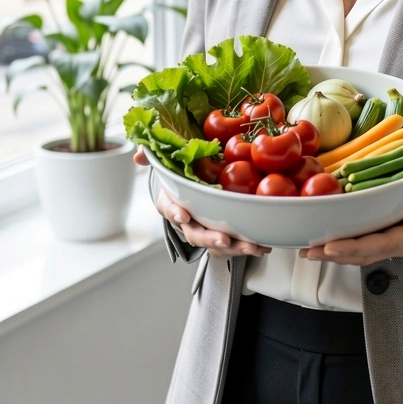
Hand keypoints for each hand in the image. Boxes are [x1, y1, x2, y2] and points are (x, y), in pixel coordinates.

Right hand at [132, 147, 270, 257]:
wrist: (189, 185)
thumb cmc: (179, 173)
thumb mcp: (165, 161)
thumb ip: (153, 156)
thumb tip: (139, 156)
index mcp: (171, 202)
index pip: (169, 208)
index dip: (174, 212)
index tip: (183, 214)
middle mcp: (187, 220)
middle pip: (195, 234)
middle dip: (210, 238)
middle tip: (223, 239)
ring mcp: (205, 228)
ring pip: (216, 244)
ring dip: (234, 247)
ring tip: (251, 246)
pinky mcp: (222, 233)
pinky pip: (232, 244)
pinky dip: (247, 246)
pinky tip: (263, 245)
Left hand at [298, 160, 402, 265]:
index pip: (385, 243)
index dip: (357, 246)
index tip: (332, 246)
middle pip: (366, 253)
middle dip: (336, 253)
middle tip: (309, 250)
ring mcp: (395, 241)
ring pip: (361, 253)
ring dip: (334, 253)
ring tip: (307, 249)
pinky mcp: (387, 235)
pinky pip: (363, 245)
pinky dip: (341, 244)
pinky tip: (321, 240)